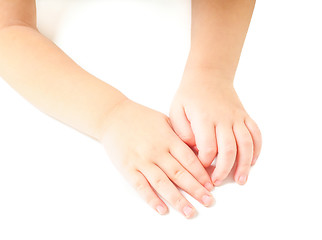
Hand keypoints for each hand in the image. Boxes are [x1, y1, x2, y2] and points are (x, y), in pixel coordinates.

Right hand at [100, 99, 213, 217]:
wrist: (114, 116)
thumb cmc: (141, 118)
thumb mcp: (165, 121)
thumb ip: (179, 136)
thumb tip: (198, 152)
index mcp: (168, 138)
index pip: (189, 160)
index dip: (201, 174)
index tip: (211, 186)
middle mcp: (157, 151)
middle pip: (179, 174)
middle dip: (196, 189)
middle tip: (208, 202)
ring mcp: (141, 160)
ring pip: (162, 183)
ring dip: (177, 199)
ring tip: (189, 212)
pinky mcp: (127, 168)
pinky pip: (141, 186)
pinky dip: (151, 199)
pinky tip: (162, 209)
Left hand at [170, 68, 261, 185]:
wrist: (208, 74)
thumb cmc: (189, 95)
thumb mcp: (176, 110)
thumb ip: (182, 131)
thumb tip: (194, 149)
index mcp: (204, 118)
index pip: (207, 147)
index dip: (204, 163)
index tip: (200, 170)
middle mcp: (223, 119)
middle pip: (229, 149)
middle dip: (224, 169)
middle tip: (218, 182)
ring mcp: (236, 117)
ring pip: (246, 143)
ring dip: (245, 164)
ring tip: (241, 179)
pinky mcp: (244, 116)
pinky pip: (255, 133)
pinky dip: (257, 148)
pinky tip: (252, 161)